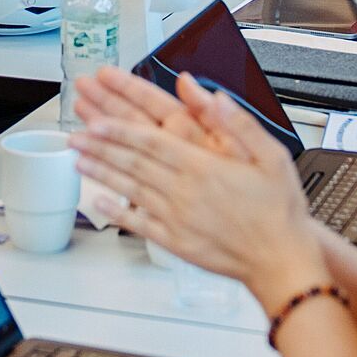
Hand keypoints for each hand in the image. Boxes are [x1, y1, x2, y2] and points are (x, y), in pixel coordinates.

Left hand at [70, 68, 325, 309]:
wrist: (280, 260)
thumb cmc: (278, 208)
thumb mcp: (271, 155)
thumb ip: (237, 123)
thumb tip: (212, 96)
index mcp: (204, 167)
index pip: (151, 142)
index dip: (120, 130)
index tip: (96, 120)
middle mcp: (183, 192)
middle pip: (133, 162)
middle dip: (101, 145)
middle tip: (75, 133)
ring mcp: (176, 218)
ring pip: (130, 189)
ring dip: (101, 172)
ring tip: (77, 159)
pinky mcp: (174, 241)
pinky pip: (138, 223)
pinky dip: (116, 213)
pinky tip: (98, 203)